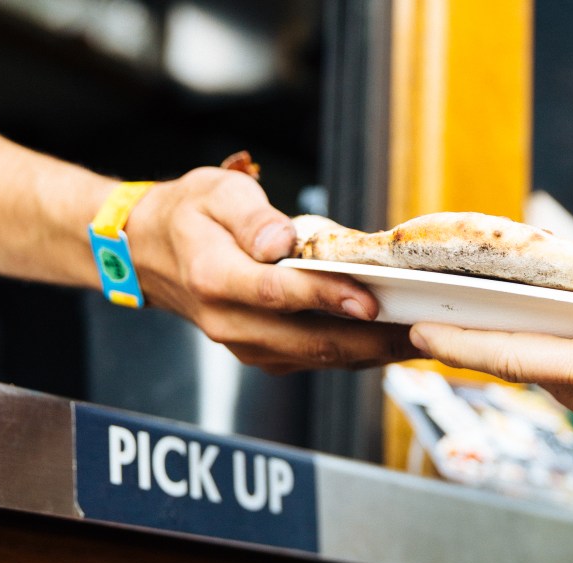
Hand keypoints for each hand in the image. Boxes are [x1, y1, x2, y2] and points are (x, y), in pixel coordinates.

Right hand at [126, 167, 420, 372]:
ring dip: (373, 353)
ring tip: (422, 339)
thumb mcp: (217, 192)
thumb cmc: (189, 214)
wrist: (148, 251)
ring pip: (318, 357)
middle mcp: (229, 321)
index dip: (327, 298)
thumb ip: (253, 216)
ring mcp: (245, 344)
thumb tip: (282, 241)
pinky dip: (356, 354)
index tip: (371, 300)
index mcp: (215, 277)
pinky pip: (315, 359)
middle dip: (372, 339)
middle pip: (309, 340)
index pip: (278, 293)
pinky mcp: (262, 353)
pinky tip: (391, 342)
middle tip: (423, 330)